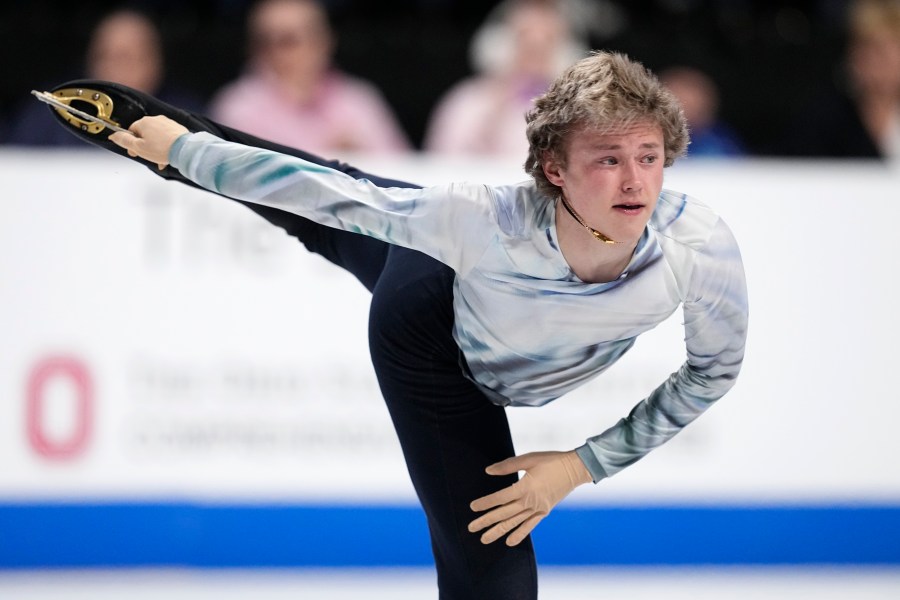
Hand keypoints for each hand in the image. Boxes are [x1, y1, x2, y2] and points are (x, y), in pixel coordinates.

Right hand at [108, 115, 188, 169]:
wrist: (185, 150)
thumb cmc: (162, 149)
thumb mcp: (138, 147)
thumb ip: (124, 141)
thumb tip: (113, 135)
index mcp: (144, 122)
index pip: (132, 131)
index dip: (132, 143)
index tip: (135, 153)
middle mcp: (156, 119)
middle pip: (145, 134)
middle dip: (145, 147)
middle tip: (148, 157)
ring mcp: (168, 123)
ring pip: (157, 137)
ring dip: (156, 148)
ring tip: (160, 160)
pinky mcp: (178, 128)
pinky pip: (168, 137)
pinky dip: (166, 146)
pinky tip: (168, 156)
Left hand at [468, 450, 591, 545]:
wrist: (575, 469)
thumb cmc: (551, 461)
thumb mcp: (528, 459)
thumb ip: (507, 466)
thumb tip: (488, 471)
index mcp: (525, 487)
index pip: (500, 498)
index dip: (486, 503)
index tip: (472, 507)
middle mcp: (531, 501)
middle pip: (504, 514)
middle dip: (486, 521)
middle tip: (471, 528)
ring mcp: (538, 509)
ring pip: (514, 523)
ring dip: (498, 532)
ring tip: (484, 539)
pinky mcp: (544, 512)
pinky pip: (529, 526)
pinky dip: (519, 534)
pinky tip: (509, 542)